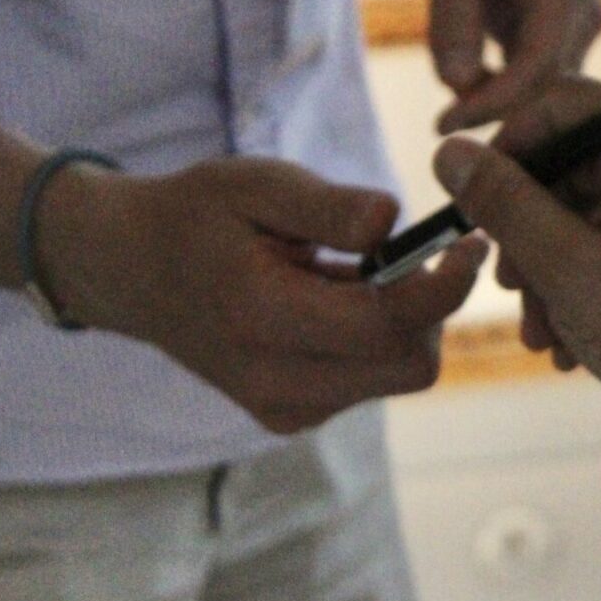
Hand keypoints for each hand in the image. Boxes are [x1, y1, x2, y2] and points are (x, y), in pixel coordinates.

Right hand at [35, 156, 483, 433]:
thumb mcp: (254, 183)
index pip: (389, 323)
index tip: (470, 240)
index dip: (446, 285)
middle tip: (415, 254)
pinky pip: (368, 384)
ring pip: (396, 377)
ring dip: (403, 325)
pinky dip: (374, 344)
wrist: (129, 269)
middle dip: (429, 308)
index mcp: (261, 316)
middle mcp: (274, 380)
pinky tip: (336, 303)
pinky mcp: (290, 416)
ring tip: (356, 273)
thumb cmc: (195, 215)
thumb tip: (394, 218)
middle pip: (410, 365)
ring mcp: (282, 408)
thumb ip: (326, 204)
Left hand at [413, 0, 600, 131]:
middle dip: (497, 111)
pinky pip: (533, 69)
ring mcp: (576, 19)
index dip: (495, 103)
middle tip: (441, 134)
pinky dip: (501, 86)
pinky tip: (464, 97)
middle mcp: (583, 6)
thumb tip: (456, 84)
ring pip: (542, 83)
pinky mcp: (556, 26)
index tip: (446, 124)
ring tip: (450, 124)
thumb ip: (453, 16)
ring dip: (499, 102)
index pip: (540, 67)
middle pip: (547, 83)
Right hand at [434, 76, 600, 432]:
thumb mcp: (569, 268)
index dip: (509, 143)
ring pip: (585, 212)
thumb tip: (448, 153)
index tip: (476, 195)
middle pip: (571, 165)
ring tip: (541, 336)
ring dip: (550, 272)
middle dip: (528, 234)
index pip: (566, 101)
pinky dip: (584, 283)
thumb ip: (504, 205)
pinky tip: (567, 341)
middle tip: (509, 289)